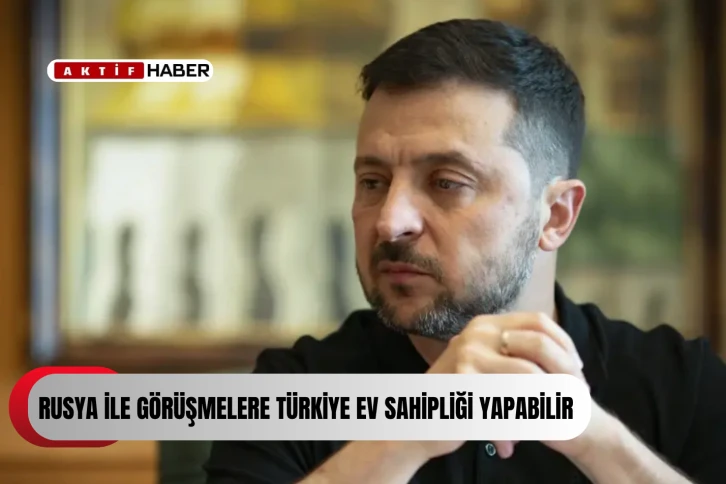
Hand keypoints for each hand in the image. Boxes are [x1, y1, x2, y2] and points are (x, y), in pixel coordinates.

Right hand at [423, 312, 585, 459]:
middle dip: (563, 375)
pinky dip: (524, 421)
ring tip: (559, 420)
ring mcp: (468, 357)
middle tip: (578, 399)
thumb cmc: (457, 395)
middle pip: (540, 347)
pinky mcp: (464, 384)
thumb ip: (511, 353)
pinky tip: (526, 437)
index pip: (539, 321)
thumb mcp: (481, 362)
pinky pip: (508, 403)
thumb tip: (564, 355)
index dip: (565, 344)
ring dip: (549, 400)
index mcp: (485, 324)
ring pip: (528, 377)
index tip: (577, 371)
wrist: (418, 420)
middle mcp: (477, 333)